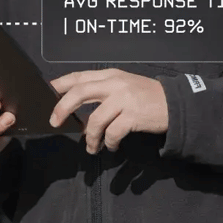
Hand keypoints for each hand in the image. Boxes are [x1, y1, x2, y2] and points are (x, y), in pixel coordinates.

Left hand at [50, 69, 168, 152]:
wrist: (176, 104)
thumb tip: (77, 109)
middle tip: (55, 122)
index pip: (79, 76)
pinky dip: (108, 142)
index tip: (47, 92)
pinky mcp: (133, 116)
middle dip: (62, 108)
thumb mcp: (124, 85)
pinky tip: (111, 146)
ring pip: (94, 120)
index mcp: (110, 75)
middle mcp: (115, 84)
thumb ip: (103, 91)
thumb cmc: (147, 96)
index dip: (61, 84)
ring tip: (91, 147)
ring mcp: (124, 99)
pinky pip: (112, 133)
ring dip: (89, 138)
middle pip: (79, 92)